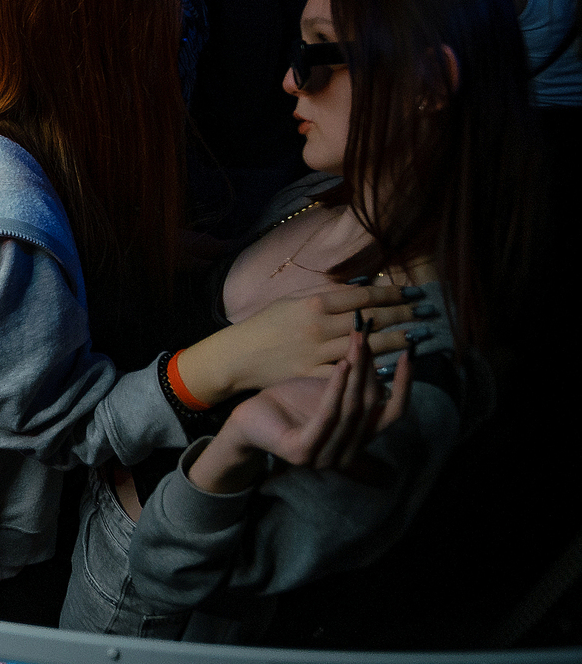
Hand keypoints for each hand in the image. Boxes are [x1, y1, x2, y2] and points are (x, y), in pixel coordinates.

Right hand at [177, 283, 423, 403]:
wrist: (236, 356)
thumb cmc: (262, 325)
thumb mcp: (290, 300)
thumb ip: (323, 294)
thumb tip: (358, 287)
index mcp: (313, 304)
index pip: (362, 296)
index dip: (391, 294)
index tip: (411, 293)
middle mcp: (318, 328)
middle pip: (371, 320)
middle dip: (403, 316)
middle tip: (427, 313)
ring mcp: (317, 354)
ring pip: (367, 347)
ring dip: (396, 341)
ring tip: (418, 337)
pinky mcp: (312, 375)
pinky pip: (349, 373)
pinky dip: (373, 369)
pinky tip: (393, 366)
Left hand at [188, 330, 412, 492]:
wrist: (245, 417)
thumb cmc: (287, 400)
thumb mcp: (327, 388)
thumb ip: (355, 380)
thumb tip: (383, 347)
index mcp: (356, 438)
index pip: (393, 412)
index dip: (405, 384)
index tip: (410, 354)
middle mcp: (346, 452)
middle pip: (372, 406)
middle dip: (372, 368)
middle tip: (370, 337)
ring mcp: (325, 456)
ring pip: (352, 409)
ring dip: (357, 373)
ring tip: (358, 343)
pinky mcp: (303, 451)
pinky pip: (327, 415)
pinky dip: (336, 389)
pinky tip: (341, 365)